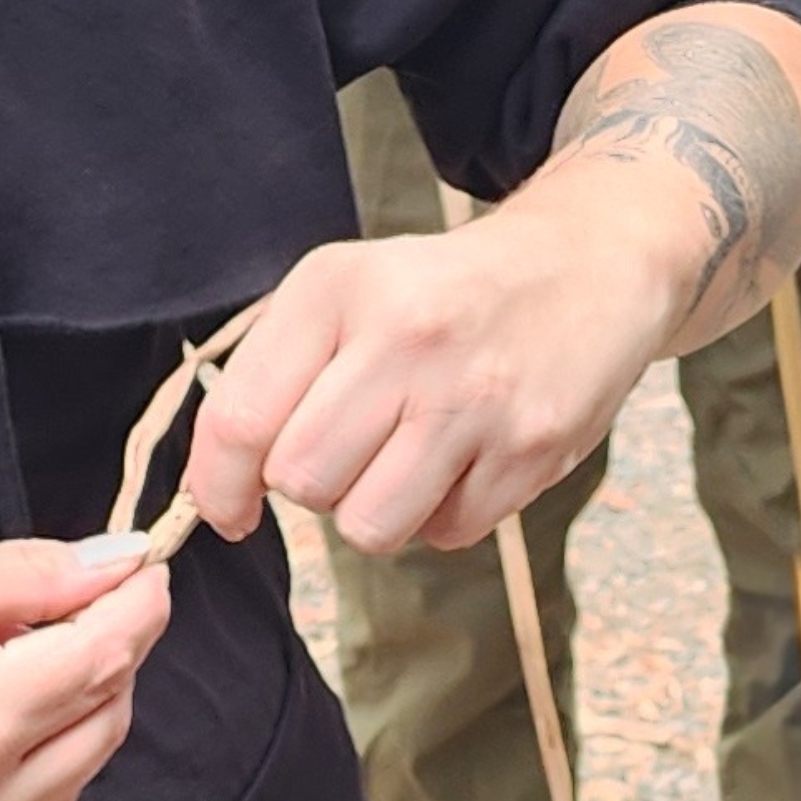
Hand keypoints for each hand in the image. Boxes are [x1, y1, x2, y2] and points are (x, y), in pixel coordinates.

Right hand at [0, 536, 168, 800]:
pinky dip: (24, 767)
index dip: (136, 603)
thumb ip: (26, 573)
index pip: (108, 656)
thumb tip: (120, 565)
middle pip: (107, 715)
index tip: (141, 568)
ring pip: (78, 769)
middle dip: (99, 652)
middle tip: (43, 608)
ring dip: (61, 710)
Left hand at [177, 199, 675, 557]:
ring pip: (369, 526)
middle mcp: (408, 335)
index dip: (217, 485)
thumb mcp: (348, 291)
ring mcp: (476, 395)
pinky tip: (464, 454)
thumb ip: (273, 377)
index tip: (229, 505)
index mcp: (342, 286)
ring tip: (405, 455)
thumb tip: (214, 493)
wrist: (586, 266)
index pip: (241, 419)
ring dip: (374, 508)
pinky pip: (447, 534)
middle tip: (349, 448)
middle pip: (302, 481)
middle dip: (312, 485)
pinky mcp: (532, 447)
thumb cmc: (442, 293)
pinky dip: (443, 512)